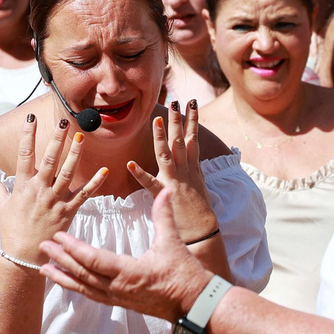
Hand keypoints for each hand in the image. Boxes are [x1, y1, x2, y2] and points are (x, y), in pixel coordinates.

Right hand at [0, 114, 110, 261]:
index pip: (25, 155)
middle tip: (64, 121)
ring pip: (68, 173)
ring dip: (75, 154)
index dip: (28, 136)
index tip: (31, 119)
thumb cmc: (12, 231)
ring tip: (82, 137)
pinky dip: (95, 183)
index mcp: (23, 187)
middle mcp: (39, 191)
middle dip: (57, 139)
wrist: (24, 256)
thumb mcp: (2, 207)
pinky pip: (84, 195)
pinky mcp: (68, 212)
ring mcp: (55, 201)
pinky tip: (104, 171)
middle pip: (50, 159)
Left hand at [42, 188, 210, 321]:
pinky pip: (91, 295)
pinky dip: (75, 287)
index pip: (94, 260)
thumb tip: (165, 190)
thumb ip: (164, 215)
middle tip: (43, 246)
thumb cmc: (184, 274)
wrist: (192, 304)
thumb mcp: (172, 243)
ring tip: (44, 267)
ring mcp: (117, 298)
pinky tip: (65, 281)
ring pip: (84, 287)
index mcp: (129, 272)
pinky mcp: (119, 303)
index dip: (74, 249)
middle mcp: (118, 288)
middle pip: (83, 273)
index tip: (58, 238)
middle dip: (61, 259)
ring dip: (63, 276)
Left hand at [125, 100, 216, 242]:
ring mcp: (175, 181)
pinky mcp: (165, 195)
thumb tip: (193, 160)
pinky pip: (150, 183)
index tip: (192, 103)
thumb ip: (193, 170)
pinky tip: (130, 163)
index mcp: (193, 168)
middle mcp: (185, 171)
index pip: (193, 138)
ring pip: (167, 154)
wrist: (203, 233)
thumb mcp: (200, 186)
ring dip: (162, 137)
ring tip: (158, 119)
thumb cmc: (199, 212)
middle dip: (179, 121)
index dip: (192, 120)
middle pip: (181, 141)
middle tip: (177, 101)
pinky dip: (140, 173)